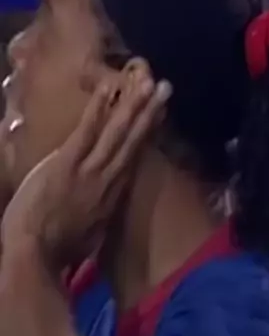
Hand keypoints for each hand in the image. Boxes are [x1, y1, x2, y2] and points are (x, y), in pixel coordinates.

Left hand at [1, 77, 169, 270]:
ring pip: (116, 133)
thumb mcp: (87, 239)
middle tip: (165, 87)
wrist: (35, 254)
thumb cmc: (57, 252)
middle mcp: (109, 180)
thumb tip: (103, 213)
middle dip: (149, 113)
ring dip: (133, 105)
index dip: (146, 135)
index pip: (133, 159)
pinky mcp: (68, 163)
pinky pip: (87, 131)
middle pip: (132, 142)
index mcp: (112, 197)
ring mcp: (89, 171)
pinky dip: (99, 109)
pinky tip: (108, 87)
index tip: (158, 115)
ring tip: (148, 81)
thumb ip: (98, 220)